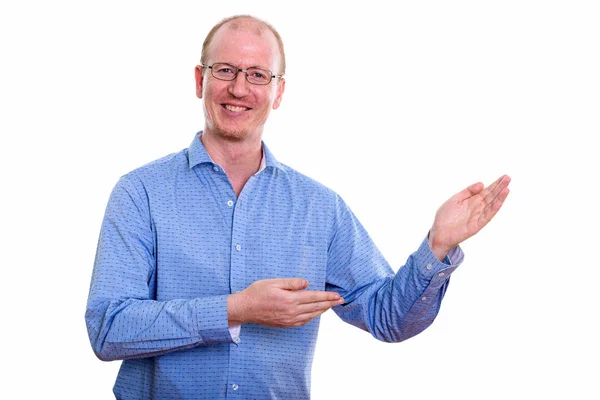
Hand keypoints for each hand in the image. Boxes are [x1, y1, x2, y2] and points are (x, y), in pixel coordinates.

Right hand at [227, 278, 343, 327]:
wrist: (245, 309)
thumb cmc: (257, 293)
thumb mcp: (274, 282)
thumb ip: (292, 283)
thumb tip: (307, 283)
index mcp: (290, 299)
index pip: (314, 297)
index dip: (327, 296)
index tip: (337, 296)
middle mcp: (292, 311)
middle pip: (316, 307)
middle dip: (329, 304)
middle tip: (341, 301)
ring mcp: (289, 319)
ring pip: (311, 316)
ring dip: (322, 311)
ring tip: (331, 306)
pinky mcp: (285, 324)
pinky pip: (303, 322)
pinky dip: (312, 317)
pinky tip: (315, 314)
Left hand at [428, 175, 510, 260]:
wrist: (439, 232)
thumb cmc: (445, 216)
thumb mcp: (456, 199)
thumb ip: (468, 191)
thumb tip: (482, 184)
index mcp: (472, 201)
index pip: (487, 191)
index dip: (495, 184)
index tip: (504, 177)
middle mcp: (477, 207)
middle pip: (491, 196)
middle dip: (500, 187)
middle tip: (508, 178)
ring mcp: (478, 216)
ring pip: (492, 205)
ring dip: (500, 197)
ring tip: (507, 188)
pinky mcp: (477, 225)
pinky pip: (487, 216)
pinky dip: (494, 209)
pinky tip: (500, 202)